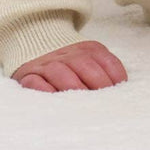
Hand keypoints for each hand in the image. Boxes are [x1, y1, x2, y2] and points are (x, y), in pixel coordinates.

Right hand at [12, 41, 127, 91]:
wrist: (36, 45)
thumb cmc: (72, 63)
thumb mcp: (91, 59)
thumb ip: (105, 70)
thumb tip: (121, 88)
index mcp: (87, 48)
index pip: (104, 59)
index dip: (114, 75)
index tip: (119, 90)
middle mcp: (67, 53)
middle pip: (84, 63)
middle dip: (96, 81)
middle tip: (103, 101)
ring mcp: (47, 64)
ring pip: (59, 72)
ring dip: (72, 86)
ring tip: (82, 103)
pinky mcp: (28, 76)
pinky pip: (35, 82)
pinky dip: (44, 90)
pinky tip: (54, 99)